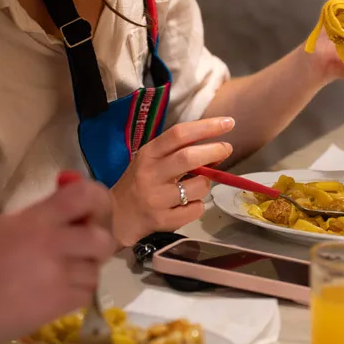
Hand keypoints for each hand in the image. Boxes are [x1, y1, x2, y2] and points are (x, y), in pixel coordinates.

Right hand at [0, 179, 115, 339]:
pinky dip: (78, 292)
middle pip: (102, 238)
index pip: (85, 195)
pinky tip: (59, 291)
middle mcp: (53, 243)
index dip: (98, 199)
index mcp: (38, 218)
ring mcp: (57, 275)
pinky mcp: (57, 304)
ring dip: (85, 270)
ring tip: (65, 273)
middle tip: (83, 248)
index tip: (91, 208)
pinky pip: (87, 294)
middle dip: (97, 243)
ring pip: (96, 269)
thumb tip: (72, 191)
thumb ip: (45, 211)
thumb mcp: (9, 223)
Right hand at [107, 117, 234, 247]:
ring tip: (195, 186)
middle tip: (226, 149)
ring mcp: (156, 199)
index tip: (228, 123)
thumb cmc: (138, 183)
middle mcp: (151, 174)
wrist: (116, 217)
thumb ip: (178, 152)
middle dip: (214, 151)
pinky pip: (195, 210)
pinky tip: (186, 205)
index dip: (206, 127)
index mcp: (149, 153)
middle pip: (189, 157)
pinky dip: (197, 206)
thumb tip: (217, 149)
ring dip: (206, 184)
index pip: (179, 134)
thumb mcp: (152, 161)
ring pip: (198, 187)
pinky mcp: (162, 221)